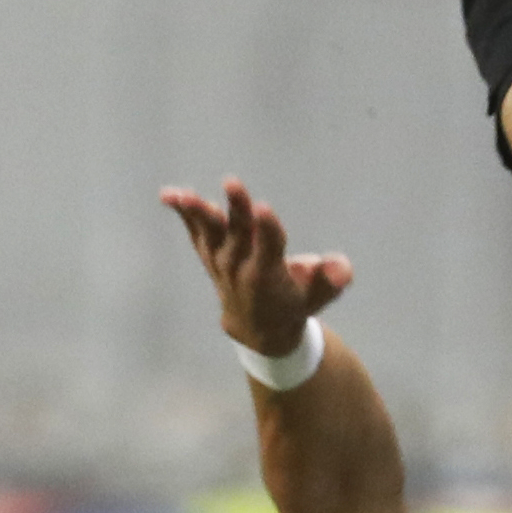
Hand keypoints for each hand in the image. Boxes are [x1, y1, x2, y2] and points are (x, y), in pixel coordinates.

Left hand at [162, 179, 353, 356]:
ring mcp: (221, 263)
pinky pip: (195, 233)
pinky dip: (183, 215)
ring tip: (184, 195)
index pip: (268, 249)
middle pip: (237, 234)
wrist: (257, 330)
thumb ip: (331, 280)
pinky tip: (170, 195)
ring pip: (209, 234)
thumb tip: (342, 268)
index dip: (266, 229)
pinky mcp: (210, 256)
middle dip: (236, 208)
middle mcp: (240, 268)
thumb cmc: (295, 305)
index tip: (264, 209)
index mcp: (268, 276)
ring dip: (198, 213)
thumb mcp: (318, 298)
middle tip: (232, 183)